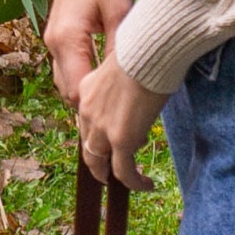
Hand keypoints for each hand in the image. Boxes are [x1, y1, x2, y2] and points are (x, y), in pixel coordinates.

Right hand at [45, 0, 133, 107]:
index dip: (97, 107)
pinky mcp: (58, 37)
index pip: (77, 91)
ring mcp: (53, 41)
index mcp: (66, 39)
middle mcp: (53, 44)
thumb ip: (120, 49)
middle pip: (69, 91)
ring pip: (67, 82)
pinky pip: (68, 68)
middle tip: (122, 115)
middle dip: (92, 104)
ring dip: (87, 92)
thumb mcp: (120, 12)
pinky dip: (84, 78)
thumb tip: (128, 83)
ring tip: (115, 103)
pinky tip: (105, 82)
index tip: (122, 116)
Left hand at [75, 51, 167, 189]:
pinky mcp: (121, 140)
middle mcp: (89, 111)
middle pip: (88, 145)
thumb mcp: (125, 65)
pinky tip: (147, 184)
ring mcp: (103, 128)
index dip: (98, 134)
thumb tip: (140, 93)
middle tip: (107, 171)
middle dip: (97, 162)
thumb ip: (125, 81)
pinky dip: (134, 182)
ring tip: (129, 181)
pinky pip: (125, 171)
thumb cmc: (143, 49)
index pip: (87, 119)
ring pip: (100, 162)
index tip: (112, 140)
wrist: (147, 51)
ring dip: (112, 175)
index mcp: (87, 90)